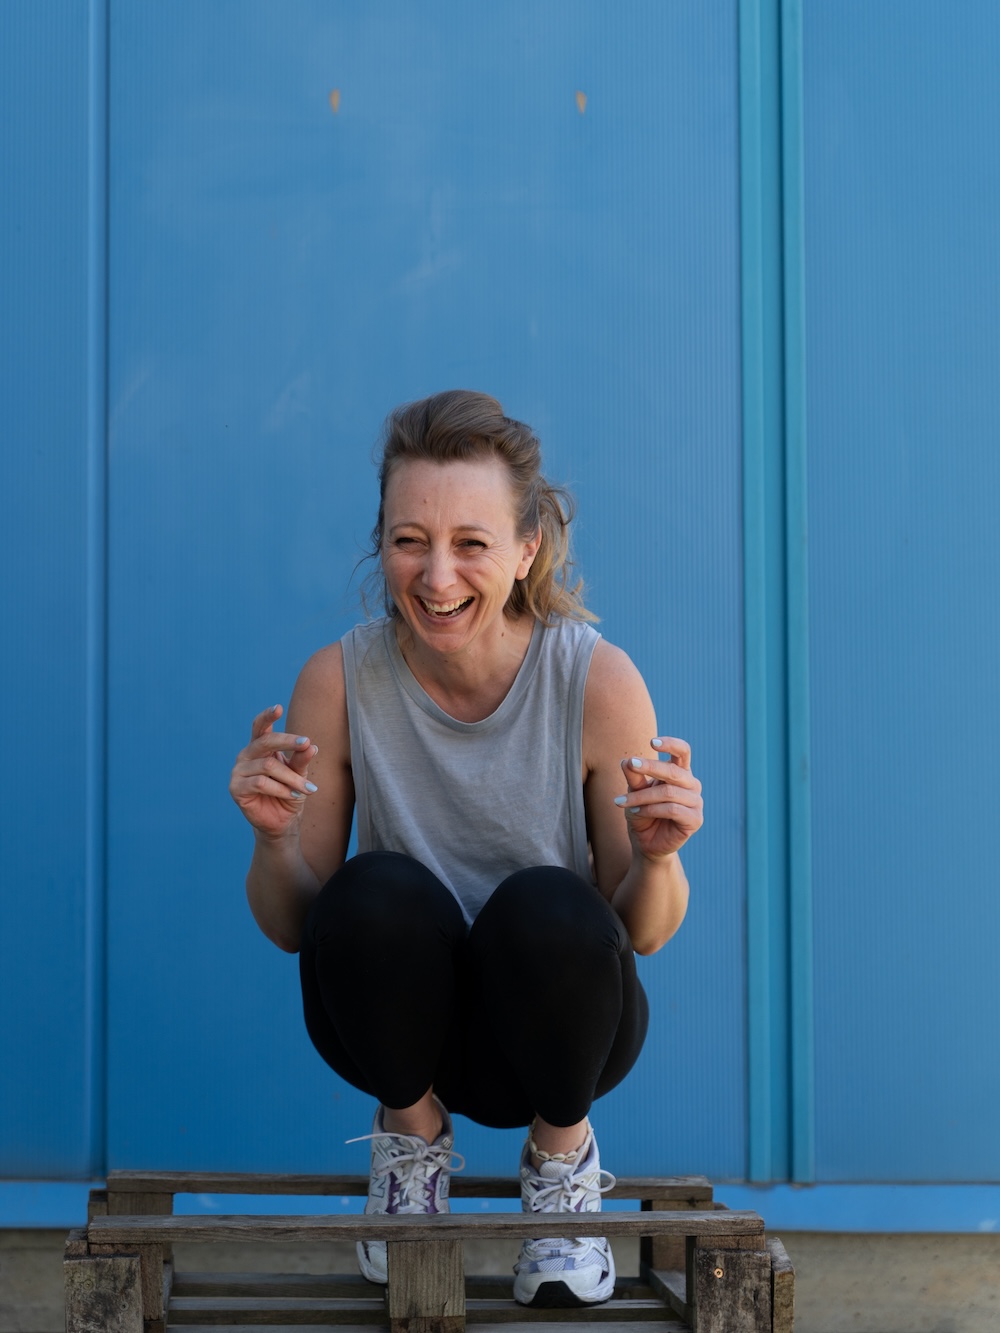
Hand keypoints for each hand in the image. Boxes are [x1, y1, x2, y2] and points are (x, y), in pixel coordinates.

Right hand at [228, 704, 318, 838]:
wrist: (281, 821)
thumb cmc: (289, 792)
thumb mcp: (300, 774)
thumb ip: (302, 759)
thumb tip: (311, 745)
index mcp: (259, 748)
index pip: (260, 727)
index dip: (267, 716)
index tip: (278, 707)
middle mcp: (246, 756)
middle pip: (265, 741)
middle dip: (288, 741)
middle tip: (307, 743)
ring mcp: (238, 771)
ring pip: (268, 766)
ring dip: (291, 777)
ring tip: (307, 789)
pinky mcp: (236, 788)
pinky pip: (260, 782)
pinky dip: (280, 788)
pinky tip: (292, 795)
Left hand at [616, 736, 702, 860]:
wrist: (646, 842)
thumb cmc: (642, 812)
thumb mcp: (634, 792)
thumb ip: (634, 777)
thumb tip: (626, 761)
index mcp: (680, 773)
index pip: (683, 752)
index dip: (671, 744)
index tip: (652, 742)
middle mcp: (691, 785)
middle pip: (674, 771)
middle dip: (650, 766)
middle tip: (630, 765)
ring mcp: (696, 803)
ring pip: (669, 792)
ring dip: (642, 796)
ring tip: (623, 802)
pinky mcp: (694, 820)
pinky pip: (672, 809)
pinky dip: (651, 809)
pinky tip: (637, 812)